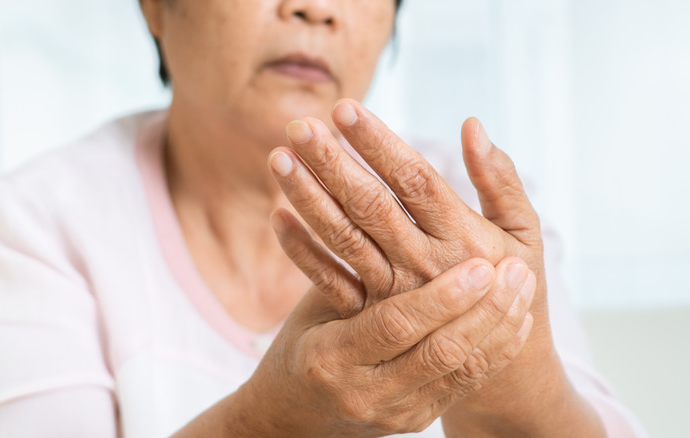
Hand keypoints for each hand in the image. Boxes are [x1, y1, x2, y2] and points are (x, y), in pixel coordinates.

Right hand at [236, 256, 533, 436]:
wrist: (293, 419)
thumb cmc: (297, 349)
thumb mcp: (310, 311)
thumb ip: (349, 277)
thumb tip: (383, 214)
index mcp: (330, 359)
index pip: (396, 326)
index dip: (441, 297)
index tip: (480, 265)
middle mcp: (365, 394)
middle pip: (440, 352)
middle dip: (485, 309)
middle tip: (518, 270)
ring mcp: (395, 413)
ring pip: (461, 371)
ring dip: (499, 327)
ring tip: (525, 287)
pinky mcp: (417, 419)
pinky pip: (465, 384)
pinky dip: (495, 351)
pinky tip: (517, 320)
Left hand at [268, 98, 545, 331]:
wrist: (501, 368)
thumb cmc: (514, 287)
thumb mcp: (524, 234)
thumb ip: (501, 181)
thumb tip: (472, 124)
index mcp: (463, 237)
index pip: (414, 180)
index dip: (378, 144)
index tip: (344, 109)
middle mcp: (425, 264)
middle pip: (371, 205)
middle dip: (333, 162)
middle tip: (298, 125)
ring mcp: (395, 294)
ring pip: (345, 239)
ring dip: (309, 198)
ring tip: (279, 159)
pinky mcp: (373, 317)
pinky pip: (331, 283)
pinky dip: (302, 252)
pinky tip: (277, 216)